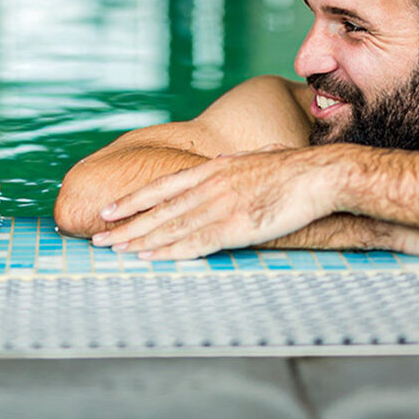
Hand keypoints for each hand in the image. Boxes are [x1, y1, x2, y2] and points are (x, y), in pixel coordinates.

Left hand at [91, 146, 338, 259]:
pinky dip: (169, 252)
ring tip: (114, 250)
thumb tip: (219, 164)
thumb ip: (231, 166)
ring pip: (171, 228)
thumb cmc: (294, 169)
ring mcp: (221, 206)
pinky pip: (195, 243)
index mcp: (213, 169)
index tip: (111, 209)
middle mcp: (210, 186)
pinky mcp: (236, 227)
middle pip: (159, 209)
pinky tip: (150, 259)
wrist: (320, 174)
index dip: (134, 199)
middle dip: (127, 225)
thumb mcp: (254, 159)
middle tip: (98, 237)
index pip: (163, 186)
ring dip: (140, 242)